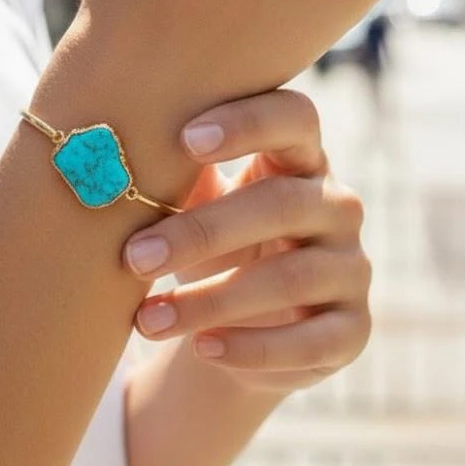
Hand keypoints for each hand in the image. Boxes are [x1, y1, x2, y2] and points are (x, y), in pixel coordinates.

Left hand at [122, 90, 370, 393]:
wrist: (244, 327)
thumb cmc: (215, 243)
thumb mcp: (200, 205)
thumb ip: (178, 175)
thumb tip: (112, 155)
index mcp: (300, 157)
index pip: (295, 117)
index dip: (248, 123)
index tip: (186, 140)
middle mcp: (337, 204)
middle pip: (281, 203)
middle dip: (202, 230)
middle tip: (133, 256)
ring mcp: (352, 267)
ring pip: (290, 277)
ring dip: (210, 300)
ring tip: (147, 320)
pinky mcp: (352, 329)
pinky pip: (310, 341)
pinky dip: (251, 348)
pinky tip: (201, 348)